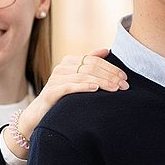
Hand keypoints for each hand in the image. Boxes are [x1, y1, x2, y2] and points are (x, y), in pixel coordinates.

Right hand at [9, 49, 127, 158]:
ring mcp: (55, 79)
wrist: (39, 114)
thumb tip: (106, 50)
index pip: (94, 60)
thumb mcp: (77, 79)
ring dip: (101, 82)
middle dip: (110, 76)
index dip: (111, 68)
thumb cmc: (62, 97)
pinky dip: (83, 87)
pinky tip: (95, 89)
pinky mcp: (51, 92)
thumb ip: (89, 64)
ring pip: (83, 76)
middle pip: (90, 67)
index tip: (124, 78)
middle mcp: (62, 68)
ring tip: (115, 89)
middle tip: (124, 85)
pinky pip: (69, 87)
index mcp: (69, 62)